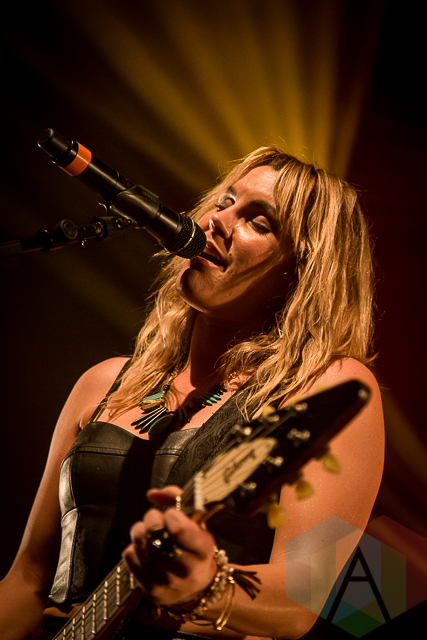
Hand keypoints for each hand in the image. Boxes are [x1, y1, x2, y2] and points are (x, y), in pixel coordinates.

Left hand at [122, 486, 216, 606]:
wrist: (195, 588)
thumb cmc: (194, 549)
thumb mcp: (197, 524)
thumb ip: (177, 500)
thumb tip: (152, 494)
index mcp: (203, 551)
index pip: (179, 529)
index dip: (171, 514)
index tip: (172, 514)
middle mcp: (186, 570)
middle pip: (156, 536)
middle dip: (151, 518)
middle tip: (155, 518)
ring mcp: (166, 582)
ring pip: (140, 545)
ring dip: (139, 531)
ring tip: (147, 530)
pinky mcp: (149, 589)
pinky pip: (130, 557)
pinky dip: (133, 547)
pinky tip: (144, 548)